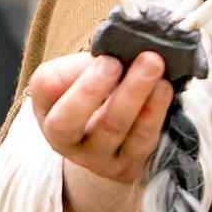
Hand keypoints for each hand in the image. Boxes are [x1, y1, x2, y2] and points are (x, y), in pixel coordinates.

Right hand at [28, 50, 173, 211]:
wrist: (114, 142)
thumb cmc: (100, 93)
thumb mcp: (86, 75)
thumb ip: (94, 61)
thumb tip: (119, 44)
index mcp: (48, 106)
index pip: (46, 87)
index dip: (72, 72)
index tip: (103, 55)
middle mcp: (63, 139)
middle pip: (67, 122)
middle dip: (91, 90)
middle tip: (116, 62)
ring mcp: (94, 158)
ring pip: (110, 128)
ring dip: (133, 93)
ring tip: (153, 64)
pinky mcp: (125, 167)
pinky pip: (140, 140)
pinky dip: (154, 112)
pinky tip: (164, 88)